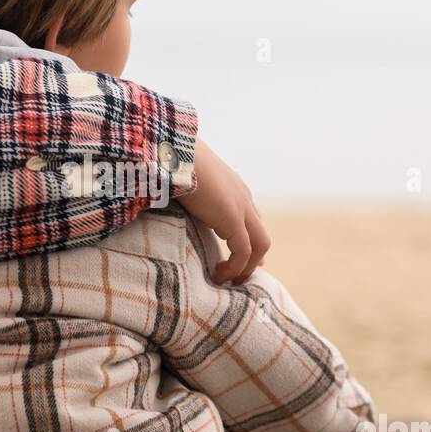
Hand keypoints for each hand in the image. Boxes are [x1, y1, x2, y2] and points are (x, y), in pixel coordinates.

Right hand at [181, 139, 270, 284]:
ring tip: (227, 281)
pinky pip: (243, 251)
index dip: (248, 243)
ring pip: (260, 245)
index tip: (239, 262)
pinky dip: (235, 267)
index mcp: (232, 188)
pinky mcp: (232, 217)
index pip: (250, 221)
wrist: (172, 150)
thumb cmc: (170, 162)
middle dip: (253, 260)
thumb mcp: (183, 181)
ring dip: (245, 268)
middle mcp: (243, 197)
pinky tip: (218, 274)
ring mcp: (241, 207)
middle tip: (238, 279)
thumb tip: (169, 201)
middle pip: (261, 236)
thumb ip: (188, 195)